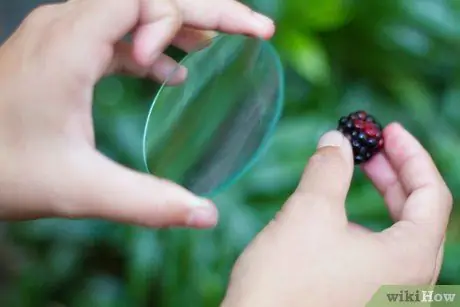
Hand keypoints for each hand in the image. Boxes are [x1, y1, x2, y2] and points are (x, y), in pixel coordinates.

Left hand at [0, 0, 273, 226]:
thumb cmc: (2, 171)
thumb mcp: (81, 189)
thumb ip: (148, 202)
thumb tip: (206, 215)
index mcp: (71, 42)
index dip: (201, 12)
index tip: (237, 40)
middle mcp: (67, 25)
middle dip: (206, 12)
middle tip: (252, 29)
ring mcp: (63, 36)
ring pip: (135, 11)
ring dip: (181, 25)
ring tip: (220, 45)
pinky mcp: (63, 53)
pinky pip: (117, 34)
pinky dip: (151, 47)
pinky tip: (171, 72)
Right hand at [222, 123, 452, 306]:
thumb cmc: (286, 282)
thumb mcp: (309, 212)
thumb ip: (329, 168)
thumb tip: (336, 140)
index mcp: (410, 258)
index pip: (432, 194)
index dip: (411, 155)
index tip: (388, 131)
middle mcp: (408, 281)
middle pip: (419, 213)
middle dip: (395, 173)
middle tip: (371, 146)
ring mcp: (387, 293)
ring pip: (398, 232)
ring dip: (381, 195)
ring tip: (356, 170)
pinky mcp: (364, 298)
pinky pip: (378, 250)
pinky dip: (366, 220)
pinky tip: (339, 211)